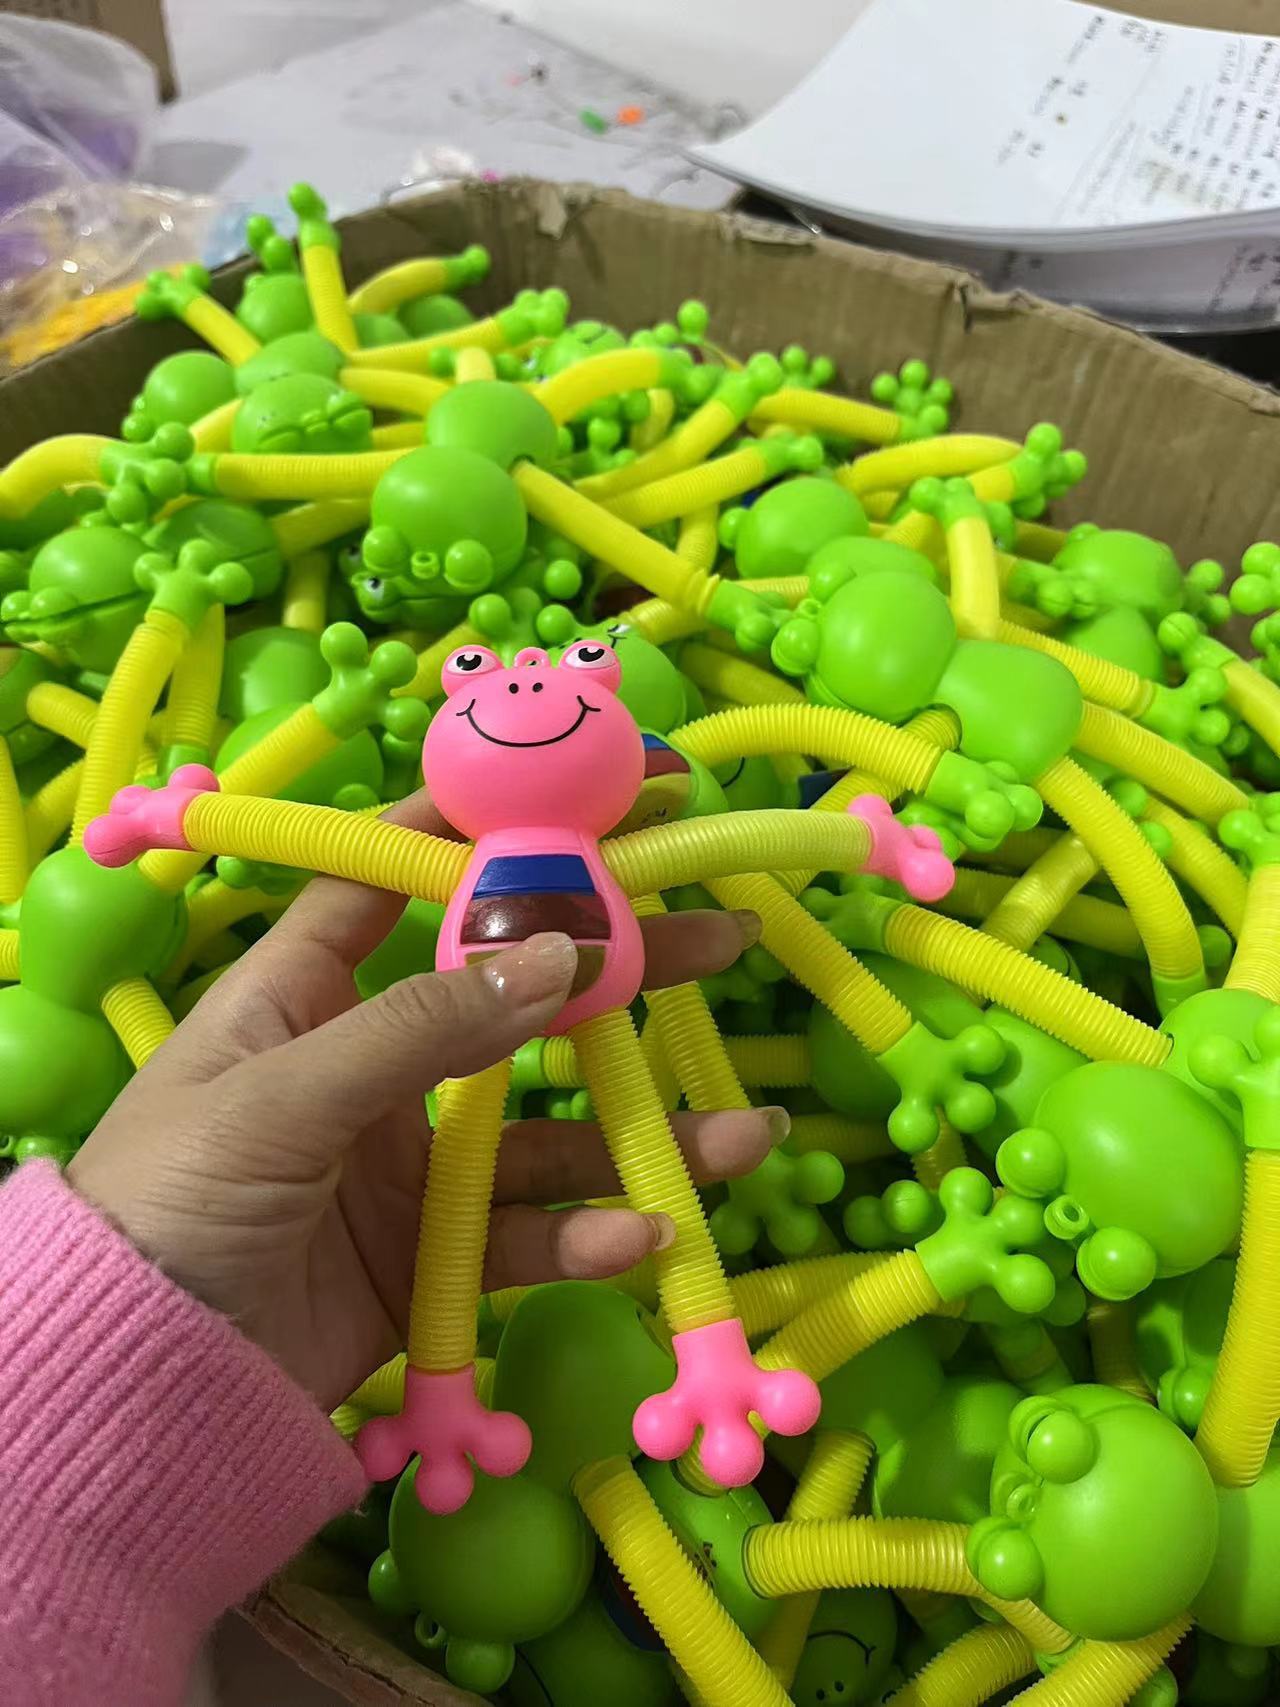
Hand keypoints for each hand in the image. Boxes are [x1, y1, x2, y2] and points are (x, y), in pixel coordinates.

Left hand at [68, 793, 774, 1408]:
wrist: (136, 1386)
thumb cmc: (173, 1201)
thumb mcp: (283, 1095)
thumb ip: (422, 1027)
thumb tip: (562, 955)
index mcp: (303, 992)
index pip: (398, 881)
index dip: (486, 834)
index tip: (587, 799)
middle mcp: (368, 1060)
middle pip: (510, 994)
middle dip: (614, 969)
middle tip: (720, 938)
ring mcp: (409, 1159)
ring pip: (547, 1128)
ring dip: (643, 1131)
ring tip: (745, 1136)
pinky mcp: (434, 1252)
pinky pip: (530, 1230)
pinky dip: (592, 1233)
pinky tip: (649, 1235)